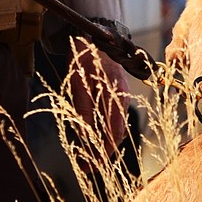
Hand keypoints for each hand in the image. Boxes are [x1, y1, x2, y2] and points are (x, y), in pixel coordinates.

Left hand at [67, 39, 129, 157]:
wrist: (95, 34)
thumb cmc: (86, 56)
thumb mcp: (79, 82)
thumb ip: (83, 108)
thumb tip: (85, 137)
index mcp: (117, 96)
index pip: (115, 133)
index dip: (103, 153)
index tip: (91, 166)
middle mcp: (123, 99)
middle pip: (117, 134)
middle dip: (102, 153)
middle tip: (86, 167)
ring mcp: (120, 97)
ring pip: (114, 128)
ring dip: (101, 143)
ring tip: (86, 156)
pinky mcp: (116, 94)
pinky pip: (112, 118)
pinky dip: (102, 131)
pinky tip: (91, 137)